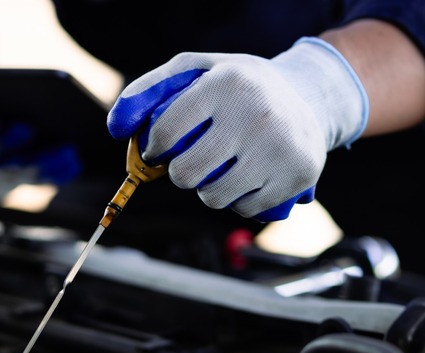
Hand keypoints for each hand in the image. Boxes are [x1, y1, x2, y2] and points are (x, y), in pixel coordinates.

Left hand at [107, 37, 367, 220]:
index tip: (159, 150)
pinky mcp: (298, 176)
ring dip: (207, 191)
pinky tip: (246, 179)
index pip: (167, 132)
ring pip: (214, 197)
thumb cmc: (237, 87)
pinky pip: (245, 209)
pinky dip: (237, 201)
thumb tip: (116, 129)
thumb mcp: (195, 71)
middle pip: (187, 173)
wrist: (308, 97)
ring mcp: (279, 148)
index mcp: (227, 83)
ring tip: (219, 170)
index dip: (154, 149)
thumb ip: (149, 91)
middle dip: (180, 173)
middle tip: (190, 162)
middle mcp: (256, 114)